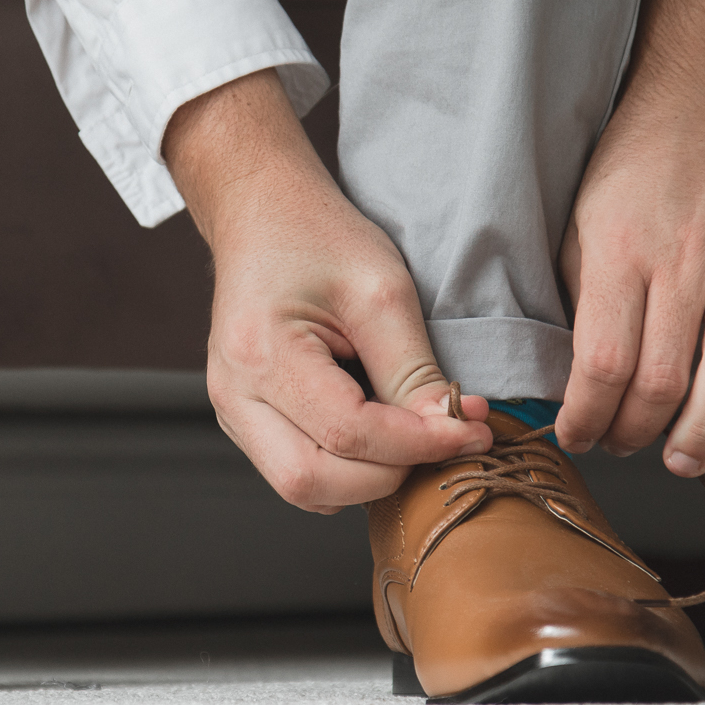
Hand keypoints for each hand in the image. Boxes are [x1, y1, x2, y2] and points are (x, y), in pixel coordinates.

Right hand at [164, 70, 492, 512]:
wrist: (261, 214)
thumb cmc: (315, 237)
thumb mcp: (382, 291)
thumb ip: (413, 369)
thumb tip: (448, 430)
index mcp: (261, 354)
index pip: (347, 434)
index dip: (419, 443)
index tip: (473, 430)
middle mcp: (233, 395)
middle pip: (312, 483)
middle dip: (389, 474)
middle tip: (442, 440)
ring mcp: (231, 413)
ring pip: (303, 490)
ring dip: (367, 479)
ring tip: (411, 435)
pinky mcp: (244, 420)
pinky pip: (297, 473)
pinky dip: (346, 471)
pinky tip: (378, 435)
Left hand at [556, 0, 704, 476]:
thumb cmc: (635, 154)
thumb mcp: (580, 218)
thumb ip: (583, 297)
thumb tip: (575, 379)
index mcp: (624, 244)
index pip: (605, 360)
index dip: (587, 415)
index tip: (573, 432)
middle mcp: (690, 256)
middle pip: (665, 378)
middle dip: (635, 431)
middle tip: (616, 446)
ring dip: (702, 434)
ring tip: (677, 460)